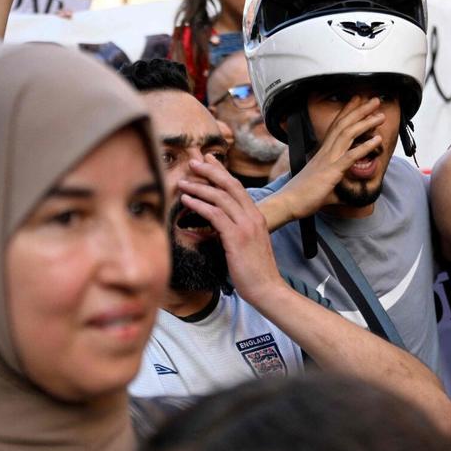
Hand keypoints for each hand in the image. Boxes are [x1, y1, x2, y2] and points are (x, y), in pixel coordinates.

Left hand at [177, 158, 286, 304]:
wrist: (267, 289)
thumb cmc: (256, 272)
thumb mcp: (248, 245)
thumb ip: (237, 231)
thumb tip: (219, 226)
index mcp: (257, 217)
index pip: (238, 188)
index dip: (222, 172)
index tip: (208, 161)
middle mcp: (253, 217)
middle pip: (230, 185)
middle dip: (210, 171)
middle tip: (194, 162)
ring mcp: (246, 226)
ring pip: (220, 197)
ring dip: (199, 187)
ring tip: (183, 183)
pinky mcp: (236, 237)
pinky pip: (215, 215)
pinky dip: (199, 205)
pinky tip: (187, 201)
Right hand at [275, 96, 384, 220]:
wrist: (289, 202)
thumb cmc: (304, 196)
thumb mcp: (325, 189)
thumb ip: (337, 189)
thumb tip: (346, 196)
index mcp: (323, 153)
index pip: (336, 127)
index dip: (347, 111)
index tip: (357, 100)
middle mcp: (326, 152)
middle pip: (344, 124)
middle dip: (360, 110)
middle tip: (374, 100)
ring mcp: (328, 160)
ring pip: (348, 134)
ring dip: (365, 123)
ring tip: (380, 116)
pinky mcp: (331, 171)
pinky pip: (350, 156)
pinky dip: (365, 147)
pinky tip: (377, 140)